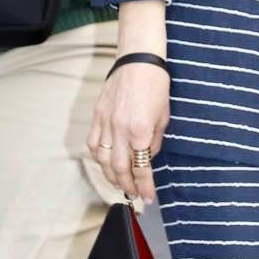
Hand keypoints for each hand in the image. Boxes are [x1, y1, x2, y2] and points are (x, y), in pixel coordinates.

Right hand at [88, 64, 169, 206]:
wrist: (139, 60)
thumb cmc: (156, 85)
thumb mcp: (164, 116)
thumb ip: (155, 141)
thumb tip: (147, 158)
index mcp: (141, 130)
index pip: (142, 168)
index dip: (145, 186)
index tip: (148, 197)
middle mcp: (120, 129)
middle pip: (120, 169)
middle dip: (128, 186)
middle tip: (134, 195)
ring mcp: (105, 123)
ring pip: (103, 160)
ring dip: (111, 176)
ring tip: (120, 184)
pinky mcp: (97, 115)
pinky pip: (93, 144)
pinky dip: (99, 158)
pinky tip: (106, 164)